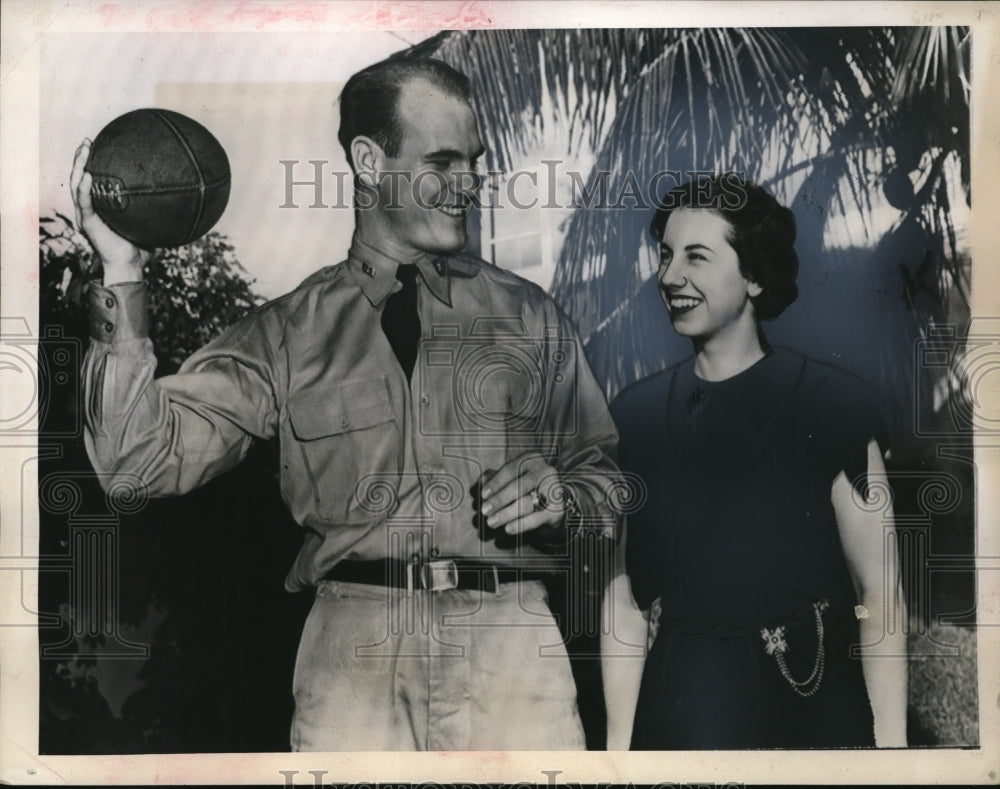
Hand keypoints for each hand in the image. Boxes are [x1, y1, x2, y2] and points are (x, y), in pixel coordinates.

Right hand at [70, 139, 149, 283]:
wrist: (130, 266)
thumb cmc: (139, 248)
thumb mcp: (148, 223)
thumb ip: (154, 209)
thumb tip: (175, 195)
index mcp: (101, 208)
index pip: (93, 182)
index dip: (93, 164)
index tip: (99, 147)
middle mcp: (91, 209)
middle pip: (81, 179)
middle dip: (82, 159)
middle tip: (88, 141)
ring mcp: (87, 216)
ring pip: (77, 186)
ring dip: (79, 166)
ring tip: (84, 149)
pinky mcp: (88, 223)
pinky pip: (84, 202)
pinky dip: (84, 188)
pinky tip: (88, 175)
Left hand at [480, 452, 564, 534]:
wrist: (552, 503)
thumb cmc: (525, 487)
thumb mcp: (511, 478)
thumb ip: (495, 478)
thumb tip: (482, 481)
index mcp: (531, 459)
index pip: (510, 469)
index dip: (495, 483)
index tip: (483, 495)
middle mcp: (545, 471)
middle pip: (519, 486)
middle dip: (499, 499)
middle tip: (485, 510)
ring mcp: (553, 490)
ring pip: (526, 503)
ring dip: (506, 514)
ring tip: (491, 522)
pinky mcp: (557, 510)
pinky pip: (536, 518)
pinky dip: (520, 525)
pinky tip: (508, 528)